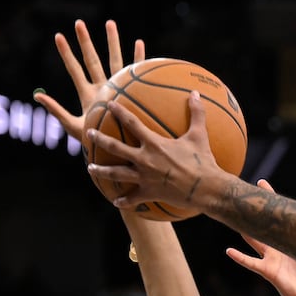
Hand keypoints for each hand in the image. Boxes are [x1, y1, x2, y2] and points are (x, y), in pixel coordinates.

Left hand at [34, 20, 138, 143]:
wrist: (118, 151)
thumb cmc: (96, 143)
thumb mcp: (73, 126)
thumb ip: (56, 111)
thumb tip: (36, 96)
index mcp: (87, 94)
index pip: (74, 69)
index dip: (65, 54)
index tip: (58, 36)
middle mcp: (101, 87)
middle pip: (92, 59)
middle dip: (85, 41)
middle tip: (78, 22)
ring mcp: (117, 87)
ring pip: (114, 60)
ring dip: (112, 42)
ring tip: (109, 23)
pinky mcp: (133, 92)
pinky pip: (135, 72)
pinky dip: (138, 58)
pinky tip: (139, 43)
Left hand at [88, 92, 221, 210]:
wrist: (206, 188)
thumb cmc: (203, 161)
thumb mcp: (199, 135)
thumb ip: (196, 113)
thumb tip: (196, 93)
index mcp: (154, 144)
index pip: (132, 123)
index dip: (119, 112)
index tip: (109, 104)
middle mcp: (144, 160)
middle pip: (116, 147)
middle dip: (100, 139)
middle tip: (89, 133)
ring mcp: (144, 178)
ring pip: (116, 174)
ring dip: (101, 171)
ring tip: (90, 168)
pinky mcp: (149, 193)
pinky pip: (132, 198)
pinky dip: (123, 201)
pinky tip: (116, 201)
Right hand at [225, 185, 295, 295]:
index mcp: (289, 240)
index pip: (278, 216)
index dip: (271, 200)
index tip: (261, 183)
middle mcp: (278, 247)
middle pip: (263, 225)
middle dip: (254, 211)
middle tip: (242, 196)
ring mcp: (271, 259)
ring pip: (254, 241)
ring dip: (245, 230)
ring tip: (232, 219)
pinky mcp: (269, 271)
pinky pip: (251, 263)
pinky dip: (240, 258)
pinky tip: (229, 251)